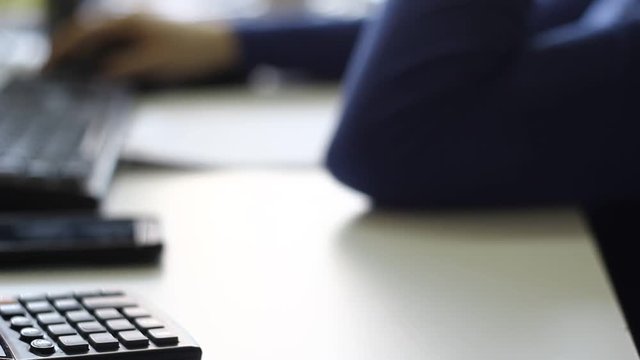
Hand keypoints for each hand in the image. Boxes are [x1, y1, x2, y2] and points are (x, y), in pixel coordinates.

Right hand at [45, 15, 241, 82]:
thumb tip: (101, 75)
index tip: (50, 63)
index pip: (86, 31)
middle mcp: (130, 15)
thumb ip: (125, 67)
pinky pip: (117, 36)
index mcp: (128, 20)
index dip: (65, 48)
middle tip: (52, 66)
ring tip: (71, 66)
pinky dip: (103, 48)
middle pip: (89, 28)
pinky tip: (102, 62)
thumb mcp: (154, 63)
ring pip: (102, 32)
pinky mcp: (149, 29)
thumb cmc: (190, 52)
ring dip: (85, 47)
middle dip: (69, 46)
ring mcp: (139, 21)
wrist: (221, 43)